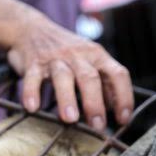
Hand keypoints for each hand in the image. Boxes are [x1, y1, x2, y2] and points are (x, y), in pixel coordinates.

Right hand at [7, 15, 133, 129]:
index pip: (117, 74)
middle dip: (95, 103)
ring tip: (70, 119)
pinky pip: (32, 78)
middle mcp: (78, 55)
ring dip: (67, 99)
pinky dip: (31, 92)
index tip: (123, 119)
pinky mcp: (33, 63)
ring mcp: (55, 58)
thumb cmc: (66, 52)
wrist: (33, 29)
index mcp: (97, 56)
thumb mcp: (89, 60)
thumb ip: (102, 82)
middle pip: (90, 78)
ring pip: (63, 77)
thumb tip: (115, 109)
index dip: (123, 97)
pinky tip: (33, 107)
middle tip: (97, 126)